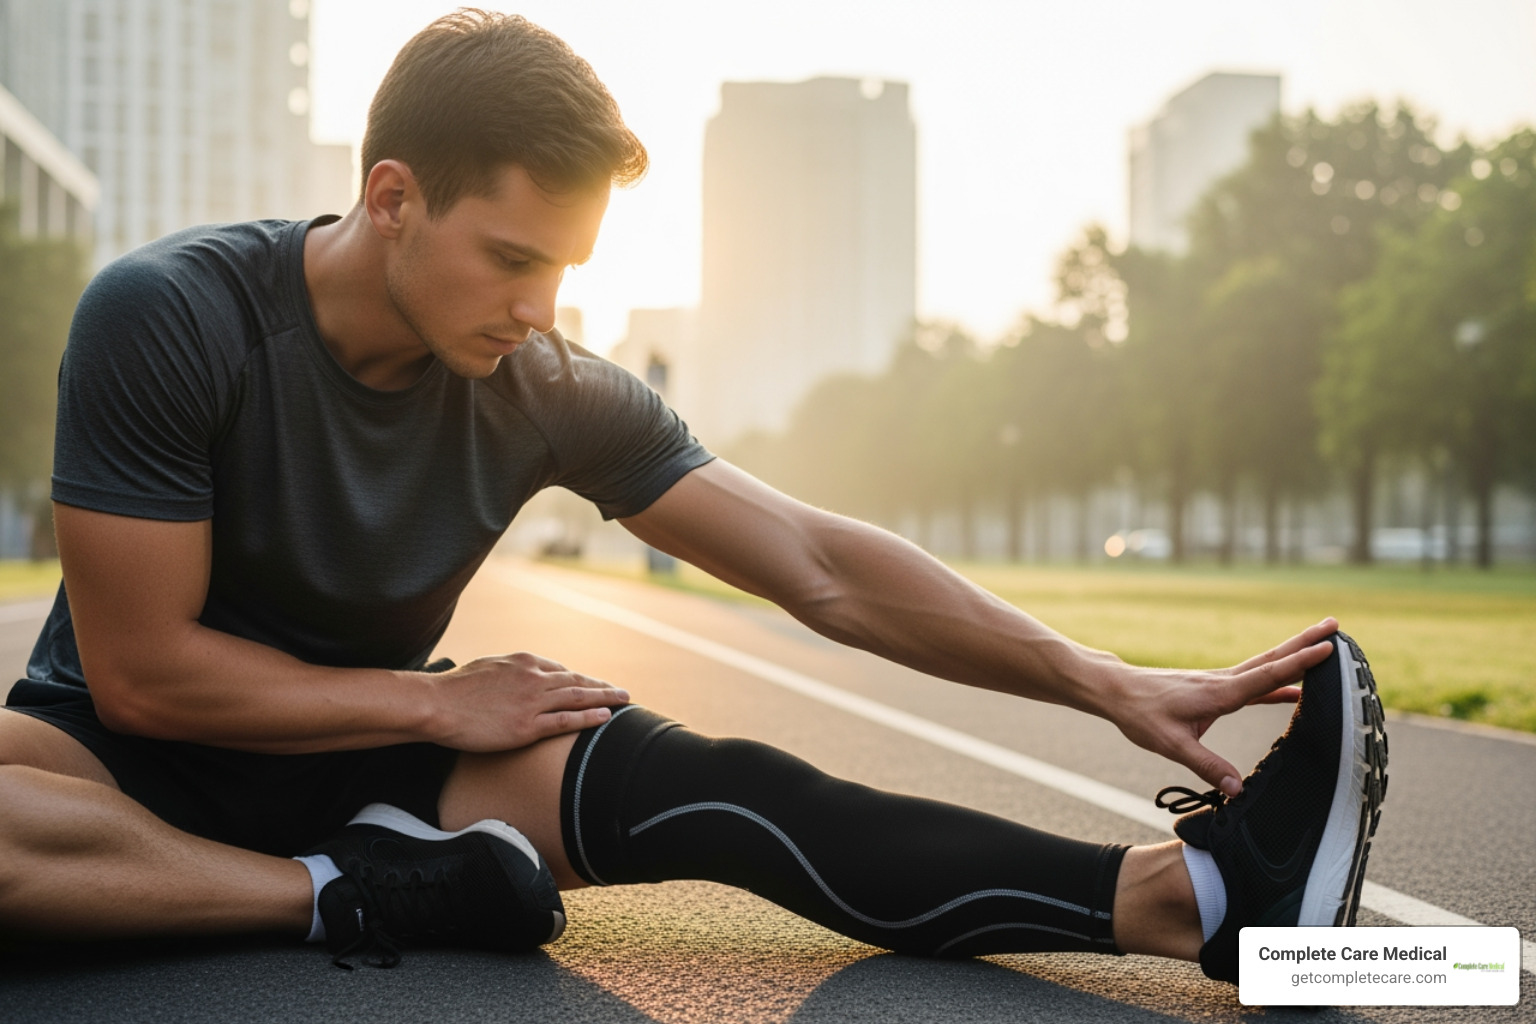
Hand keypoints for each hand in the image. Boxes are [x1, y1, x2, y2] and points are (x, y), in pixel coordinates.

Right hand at [425, 652, 629, 751]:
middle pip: (576, 681)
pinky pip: (566, 720)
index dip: (579, 679)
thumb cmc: (455, 688)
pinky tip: (605, 717)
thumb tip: (515, 676)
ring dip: (604, 698)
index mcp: (523, 662)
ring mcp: (532, 702)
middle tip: (622, 692)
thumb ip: (508, 671)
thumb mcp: (487, 667)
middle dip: (601, 686)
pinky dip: (589, 717)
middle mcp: (533, 678)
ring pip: (578, 697)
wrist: (437, 704)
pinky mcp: (527, 726)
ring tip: (623, 701)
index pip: (560, 670)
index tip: (592, 685)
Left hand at [1103, 618, 1338, 796]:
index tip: (1328, 649)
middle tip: (1335, 626)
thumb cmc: (1141, 714)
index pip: (1268, 675)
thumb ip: (1206, 765)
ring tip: (1324, 646)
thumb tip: (1238, 789)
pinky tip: (1293, 690)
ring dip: (1294, 656)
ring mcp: (1219, 682)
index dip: (1300, 664)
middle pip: (1273, 659)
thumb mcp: (1171, 744)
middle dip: (1305, 643)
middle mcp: (1223, 681)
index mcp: (1219, 692)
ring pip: (1265, 666)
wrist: (1117, 691)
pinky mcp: (1214, 688)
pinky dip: (1277, 681)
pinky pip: (1254, 681)